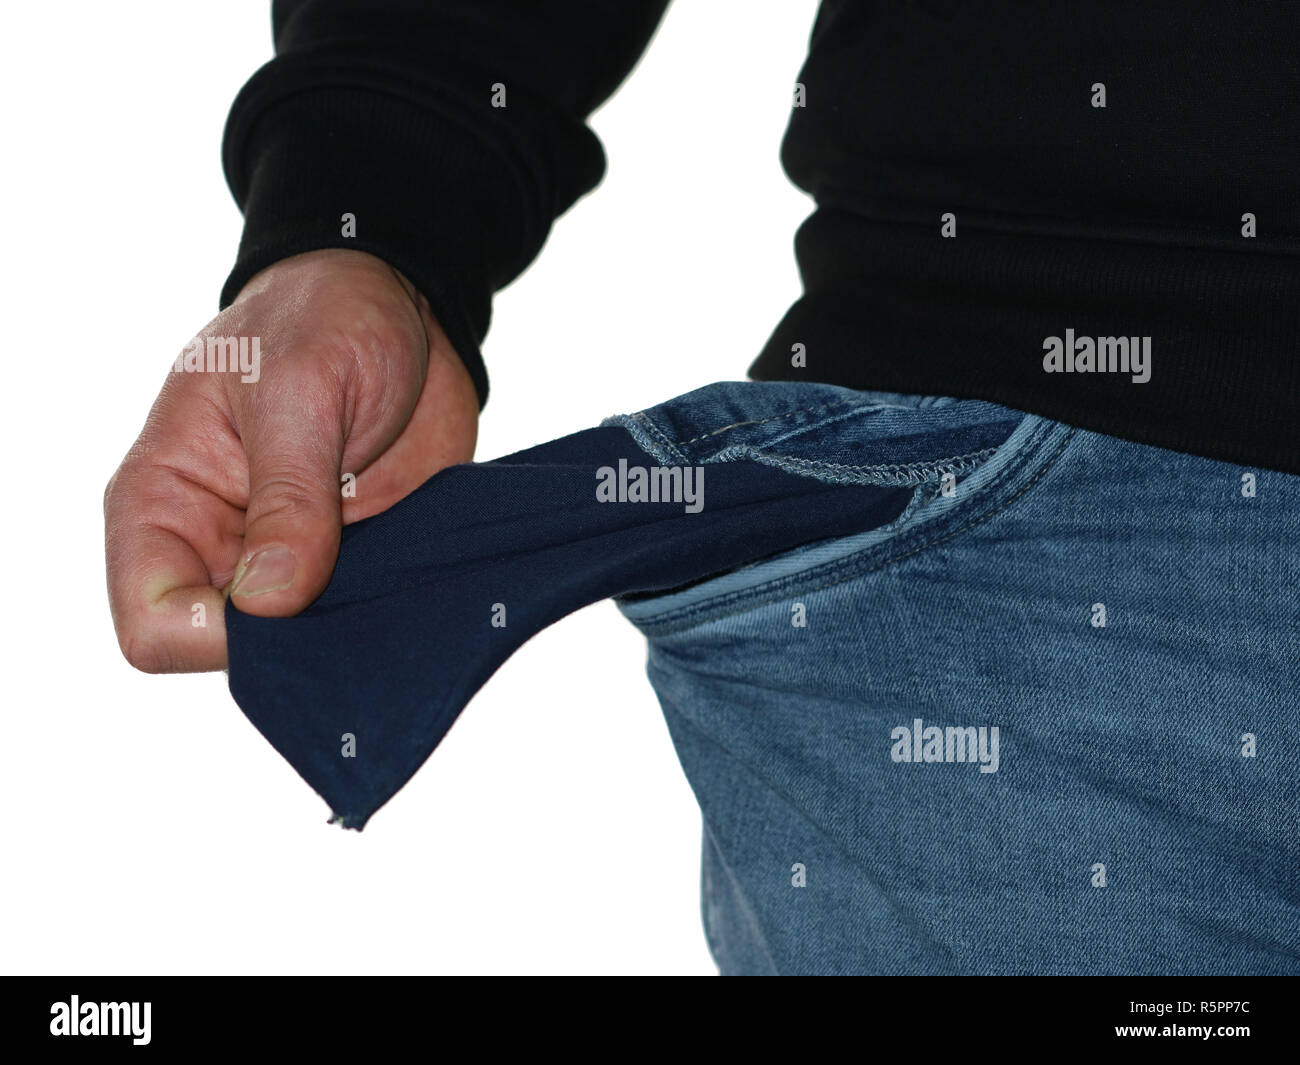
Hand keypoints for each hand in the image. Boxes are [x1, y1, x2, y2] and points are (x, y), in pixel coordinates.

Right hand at [105, 248, 478, 671]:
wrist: (400, 306)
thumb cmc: (323, 320)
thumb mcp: (298, 393)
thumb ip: (286, 498)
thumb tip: (268, 603)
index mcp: (164, 502)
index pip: (155, 623)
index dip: (215, 634)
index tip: (288, 596)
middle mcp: (216, 546)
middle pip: (229, 650)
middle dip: (292, 640)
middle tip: (355, 588)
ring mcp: (286, 560)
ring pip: (301, 646)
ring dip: (347, 629)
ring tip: (391, 575)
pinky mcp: (348, 561)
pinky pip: (358, 619)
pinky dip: (387, 613)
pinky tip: (415, 579)